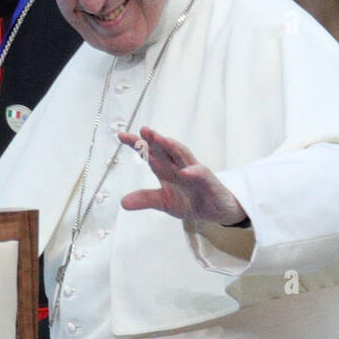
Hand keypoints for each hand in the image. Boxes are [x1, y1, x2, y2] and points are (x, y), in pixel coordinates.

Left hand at [118, 126, 247, 223]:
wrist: (217, 209)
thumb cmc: (191, 200)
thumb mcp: (164, 202)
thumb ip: (146, 199)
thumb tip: (123, 202)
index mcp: (167, 169)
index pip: (150, 153)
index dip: (137, 144)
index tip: (121, 135)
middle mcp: (180, 166)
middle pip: (165, 149)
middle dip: (155, 139)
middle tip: (143, 129)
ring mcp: (195, 172)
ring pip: (183, 155)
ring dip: (173, 147)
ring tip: (161, 140)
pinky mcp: (209, 182)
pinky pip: (201, 175)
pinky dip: (193, 172)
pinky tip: (185, 171)